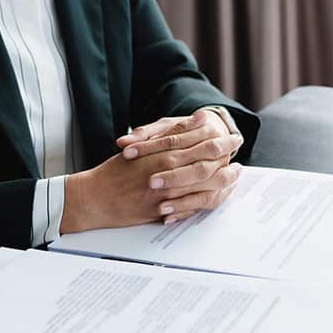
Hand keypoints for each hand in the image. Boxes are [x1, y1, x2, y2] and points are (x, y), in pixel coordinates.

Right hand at [60, 111, 243, 232]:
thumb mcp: (139, 148)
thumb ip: (166, 136)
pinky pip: (194, 205)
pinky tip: (221, 194)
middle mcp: (166, 170)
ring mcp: (167, 192)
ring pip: (206, 183)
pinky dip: (210, 198)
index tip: (231, 133)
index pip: (196, 140)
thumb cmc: (114, 172)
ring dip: (225, 177)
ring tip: (237, 171)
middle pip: (206, 159)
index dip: (216, 136)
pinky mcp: (164, 210)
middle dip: (226, 152)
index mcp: (160, 152)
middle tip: (238, 146)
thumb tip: (195, 122)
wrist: (93, 198)